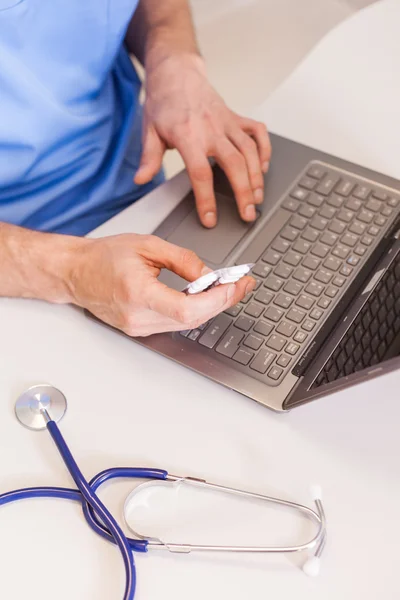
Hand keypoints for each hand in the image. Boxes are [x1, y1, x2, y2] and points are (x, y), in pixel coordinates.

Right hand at [69, 234, 254, 336]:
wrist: (77, 272)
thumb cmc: (105, 256)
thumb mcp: (148, 245)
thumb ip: (183, 260)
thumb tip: (211, 275)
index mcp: (137, 293)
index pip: (187, 309)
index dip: (217, 300)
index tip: (236, 285)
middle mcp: (137, 317)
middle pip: (193, 319)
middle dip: (223, 301)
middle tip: (241, 283)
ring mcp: (138, 327)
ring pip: (188, 324)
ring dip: (211, 307)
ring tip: (227, 287)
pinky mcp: (139, 330)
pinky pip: (175, 324)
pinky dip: (195, 311)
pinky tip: (204, 297)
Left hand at [134, 53, 270, 227]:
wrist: (176, 72)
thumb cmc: (164, 102)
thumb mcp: (149, 130)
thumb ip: (149, 158)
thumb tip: (141, 180)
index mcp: (188, 135)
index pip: (200, 173)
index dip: (206, 199)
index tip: (210, 219)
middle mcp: (211, 128)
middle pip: (234, 164)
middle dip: (244, 192)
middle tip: (247, 214)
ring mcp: (227, 122)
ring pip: (249, 151)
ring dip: (256, 176)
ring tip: (257, 198)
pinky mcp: (236, 117)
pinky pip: (257, 132)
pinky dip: (264, 149)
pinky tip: (263, 167)